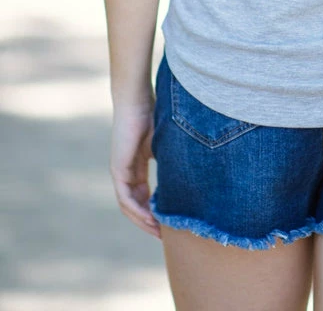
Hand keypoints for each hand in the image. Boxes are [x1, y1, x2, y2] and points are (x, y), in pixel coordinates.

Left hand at [110, 102, 160, 238]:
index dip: (156, 210)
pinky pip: (125, 198)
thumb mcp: (165, 142)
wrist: (137, 100)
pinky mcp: (118, 169)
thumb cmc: (154, 113)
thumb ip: (171, 158)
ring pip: (129, 206)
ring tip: (159, 231)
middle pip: (136, 205)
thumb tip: (192, 171)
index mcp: (137, 165)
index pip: (144, 195)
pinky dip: (137, 210)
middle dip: (150, 221)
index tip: (170, 222)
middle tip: (165, 235)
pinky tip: (150, 217)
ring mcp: (120, 171)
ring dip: (143, 220)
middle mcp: (126, 172)